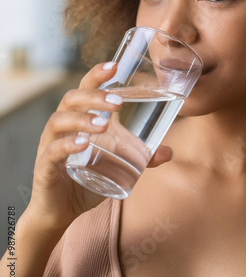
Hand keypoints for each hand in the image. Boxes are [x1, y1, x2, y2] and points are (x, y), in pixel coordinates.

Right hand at [22, 62, 173, 234]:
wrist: (61, 211)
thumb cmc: (87, 179)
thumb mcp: (117, 166)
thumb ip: (141, 157)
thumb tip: (169, 152)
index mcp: (79, 119)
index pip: (85, 89)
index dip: (97, 75)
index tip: (114, 65)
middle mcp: (62, 127)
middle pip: (72, 99)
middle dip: (94, 97)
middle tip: (118, 103)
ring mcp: (51, 145)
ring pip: (59, 120)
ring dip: (82, 119)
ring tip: (103, 124)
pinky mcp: (44, 167)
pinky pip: (52, 151)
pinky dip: (66, 145)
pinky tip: (82, 144)